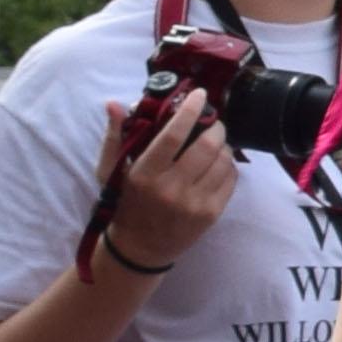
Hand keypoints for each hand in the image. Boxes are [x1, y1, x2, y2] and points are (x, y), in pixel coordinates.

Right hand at [96, 86, 234, 271]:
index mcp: (145, 173)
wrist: (139, 247)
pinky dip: (229, 165)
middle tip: (213, 120)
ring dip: (224, 145)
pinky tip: (218, 163)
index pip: (174, 134)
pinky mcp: (211, 214)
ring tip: (216, 141)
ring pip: (223, 162)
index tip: (199, 94)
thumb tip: (115, 104)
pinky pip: (231, 180)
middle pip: (208, 146)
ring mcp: (195, 203)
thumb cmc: (123, 203)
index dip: (190, 110)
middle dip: (215, 126)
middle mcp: (172, 188)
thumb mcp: (111, 170)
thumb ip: (115, 136)